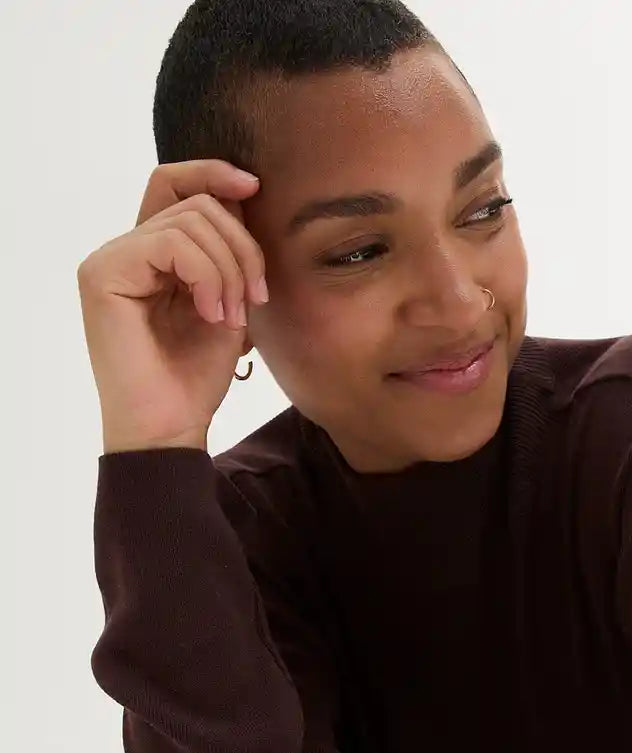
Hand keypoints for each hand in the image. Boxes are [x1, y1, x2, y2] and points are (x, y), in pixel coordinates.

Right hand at [76, 159, 270, 454]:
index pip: (175, 184)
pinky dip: (206, 276)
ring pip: (190, 221)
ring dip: (230, 269)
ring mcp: (110, 260)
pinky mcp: (103, 274)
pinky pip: (170, 242)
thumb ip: (228, 254)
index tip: (256, 189)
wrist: (170, 428)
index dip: (214, 174)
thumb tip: (244, 195)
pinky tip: (213, 316)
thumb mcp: (228, 304)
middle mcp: (126, 251)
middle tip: (257, 300)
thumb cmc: (196, 379)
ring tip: (232, 318)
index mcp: (152, 255)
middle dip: (242, 247)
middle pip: (195, 203)